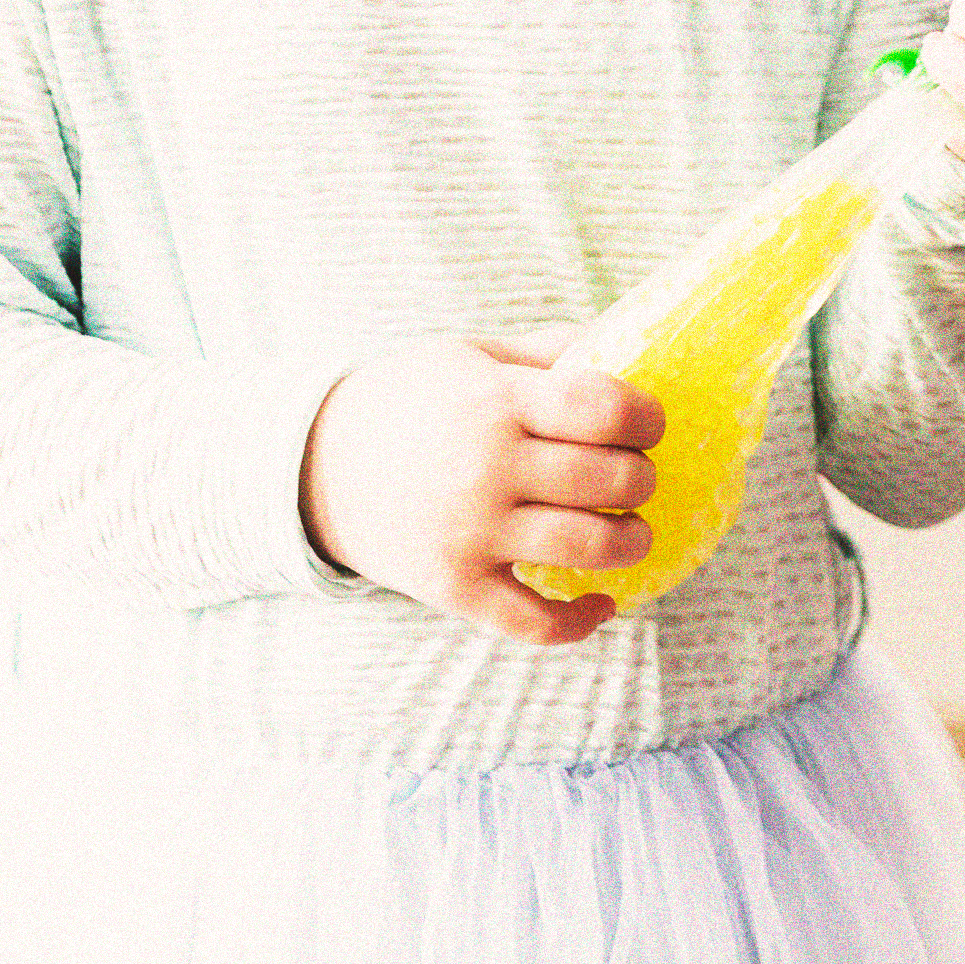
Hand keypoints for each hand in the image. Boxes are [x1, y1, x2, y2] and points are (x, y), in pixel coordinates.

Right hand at [298, 331, 662, 645]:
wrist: (314, 465)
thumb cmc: (410, 401)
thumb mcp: (473, 355)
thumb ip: (550, 352)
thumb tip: (631, 341)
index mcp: (496, 401)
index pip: (601, 407)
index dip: (646, 418)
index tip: (651, 425)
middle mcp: (486, 467)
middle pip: (608, 479)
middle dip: (642, 478)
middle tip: (638, 476)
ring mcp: (469, 532)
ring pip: (587, 547)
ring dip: (631, 541)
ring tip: (632, 529)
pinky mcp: (453, 588)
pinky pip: (533, 622)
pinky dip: (581, 622)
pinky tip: (602, 602)